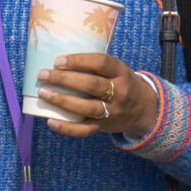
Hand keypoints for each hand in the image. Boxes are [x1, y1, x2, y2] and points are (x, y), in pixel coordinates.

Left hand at [37, 53, 157, 138]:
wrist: (147, 110)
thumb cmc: (123, 84)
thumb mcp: (118, 70)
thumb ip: (96, 66)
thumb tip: (58, 60)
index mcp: (122, 73)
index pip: (101, 63)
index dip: (79, 61)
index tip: (58, 60)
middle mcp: (119, 92)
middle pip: (92, 85)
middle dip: (64, 79)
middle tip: (43, 75)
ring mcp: (112, 112)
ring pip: (87, 108)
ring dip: (62, 100)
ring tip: (43, 93)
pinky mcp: (104, 127)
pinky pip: (85, 130)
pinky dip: (66, 128)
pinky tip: (50, 121)